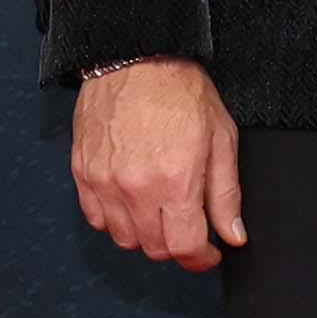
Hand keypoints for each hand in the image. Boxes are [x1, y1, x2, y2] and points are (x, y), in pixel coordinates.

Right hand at [72, 58, 243, 270]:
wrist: (136, 58)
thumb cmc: (182, 93)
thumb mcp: (221, 140)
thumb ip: (226, 194)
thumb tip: (233, 235)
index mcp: (174, 181)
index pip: (185, 247)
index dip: (201, 259)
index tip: (209, 253)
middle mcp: (135, 187)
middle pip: (154, 248)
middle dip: (177, 246)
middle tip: (189, 228)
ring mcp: (104, 182)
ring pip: (124, 238)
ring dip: (146, 235)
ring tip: (161, 212)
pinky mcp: (83, 173)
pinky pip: (96, 219)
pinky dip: (116, 221)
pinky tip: (133, 202)